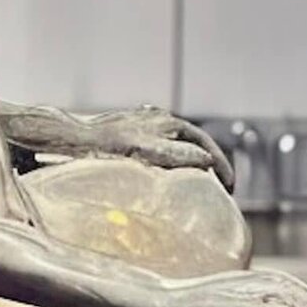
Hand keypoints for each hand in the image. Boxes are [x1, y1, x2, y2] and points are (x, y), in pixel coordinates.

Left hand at [86, 107, 233, 189]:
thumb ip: (178, 154)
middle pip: (195, 141)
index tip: (230, 187)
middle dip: (211, 162)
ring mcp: (145, 123)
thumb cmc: (109, 146)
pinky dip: (172, 154)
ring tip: (200, 178)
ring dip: (192, 157)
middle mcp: (159, 118)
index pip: (205, 144)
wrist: (76, 138)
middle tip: (222, 186)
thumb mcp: (149, 151)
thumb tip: (206, 159)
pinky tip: (169, 163)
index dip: (221, 165)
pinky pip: (160, 142)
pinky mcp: (130, 130)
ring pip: (178, 141)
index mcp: (169, 122)